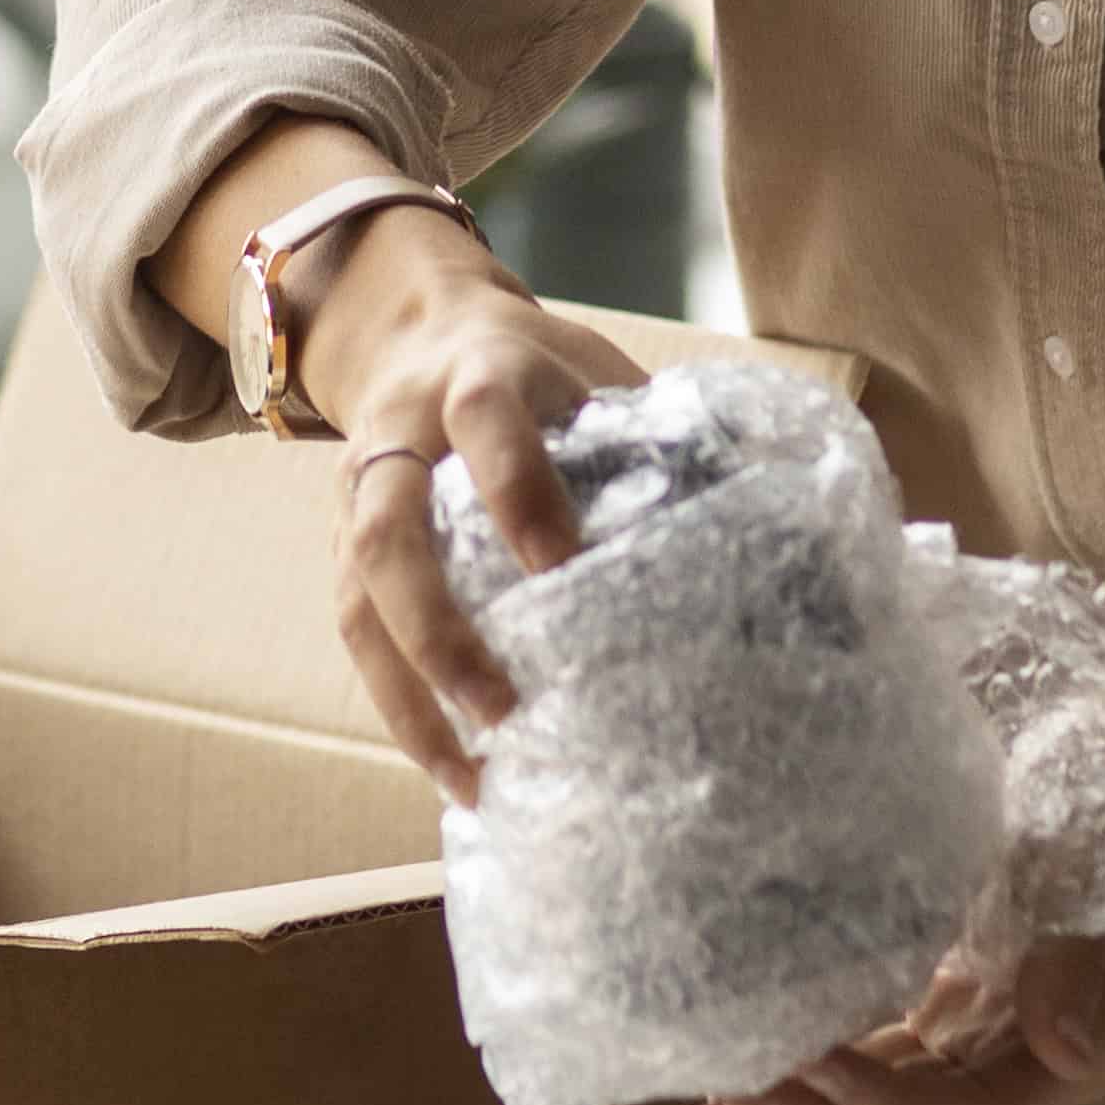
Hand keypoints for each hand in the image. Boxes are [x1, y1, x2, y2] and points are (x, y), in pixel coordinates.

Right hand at [306, 216, 644, 803]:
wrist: (414, 330)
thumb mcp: (592, 369)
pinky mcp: (342, 547)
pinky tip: (449, 767)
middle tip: (503, 707)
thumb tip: (763, 518)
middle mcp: (402, 435)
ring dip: (411, 694)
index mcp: (481, 376)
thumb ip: (649, 431)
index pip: (487, 421)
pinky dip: (400, 707)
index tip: (561, 566)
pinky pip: (356, 633)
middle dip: (439, 628)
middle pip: (389, 533)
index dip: (518, 489)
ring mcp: (359, 496)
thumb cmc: (536, 368)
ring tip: (470, 774)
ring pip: (358, 600)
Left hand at [690, 913, 1104, 1104]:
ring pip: (896, 1090)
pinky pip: (893, 1043)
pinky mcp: (966, 991)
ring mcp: (994, 1029)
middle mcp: (1031, 1060)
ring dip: (814, 1102)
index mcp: (1075, 1055)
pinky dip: (835, 1055)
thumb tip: (1063, 1054)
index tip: (806, 1065)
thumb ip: (1082, 966)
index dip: (882, 1101)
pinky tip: (768, 1051)